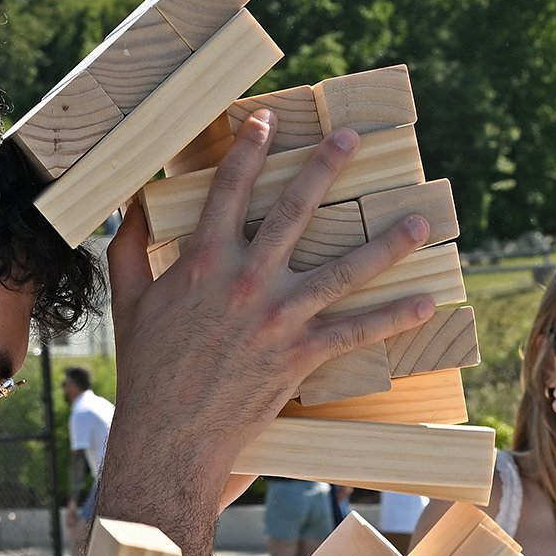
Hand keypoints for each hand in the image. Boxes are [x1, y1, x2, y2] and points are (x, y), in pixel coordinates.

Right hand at [100, 117, 440, 503]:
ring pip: (343, 269)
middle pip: (295, 210)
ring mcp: (279, 317)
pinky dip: (393, 319)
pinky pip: (355, 332)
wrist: (170, 435)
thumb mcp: (130, 303)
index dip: (249, 148)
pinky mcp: (300, 355)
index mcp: (204, 261)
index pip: (230, 189)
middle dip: (325, 167)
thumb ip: (130, 249)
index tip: (267, 120)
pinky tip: (425, 303)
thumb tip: (130, 206)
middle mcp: (247, 280)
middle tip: (352, 138)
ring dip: (386, 244)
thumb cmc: (147, 372)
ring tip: (419, 222)